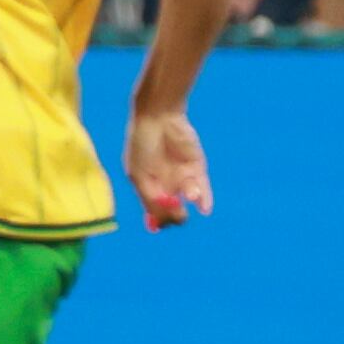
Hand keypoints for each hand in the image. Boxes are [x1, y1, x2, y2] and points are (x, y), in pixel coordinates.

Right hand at [126, 108, 212, 231]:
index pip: (154, 211)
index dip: (158, 220)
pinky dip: (204, 199)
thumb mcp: (139, 175)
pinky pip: (203, 188)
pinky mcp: (197, 168)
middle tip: (179, 215)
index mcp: (147, 186)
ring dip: (189, 199)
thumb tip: (158, 222)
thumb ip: (150, 197)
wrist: (158, 117)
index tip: (160, 226)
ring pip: (188, 197)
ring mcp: (181, 176)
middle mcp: (165, 183)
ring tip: (189, 194)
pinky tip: (204, 208)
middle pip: (174, 208)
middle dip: (176, 214)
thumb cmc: (142, 145)